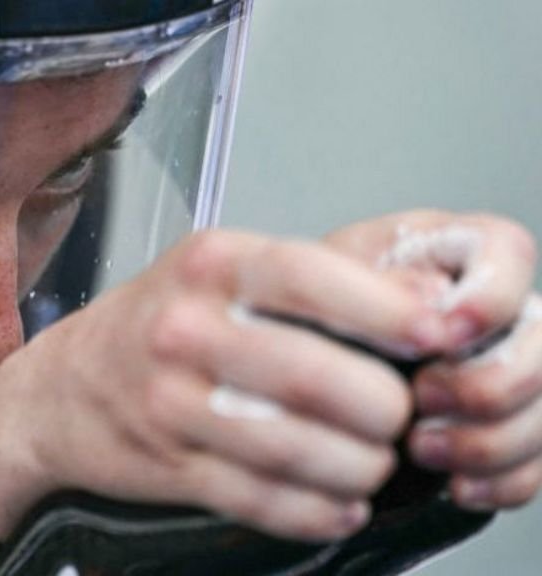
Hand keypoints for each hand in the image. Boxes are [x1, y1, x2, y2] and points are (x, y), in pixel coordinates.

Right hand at [0, 226, 465, 542]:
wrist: (61, 388)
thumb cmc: (153, 322)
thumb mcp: (217, 271)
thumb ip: (308, 281)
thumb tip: (422, 308)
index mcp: (209, 264)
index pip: (313, 277)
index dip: (388, 311)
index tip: (436, 336)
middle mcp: (185, 327)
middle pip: (316, 376)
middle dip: (384, 408)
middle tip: (400, 416)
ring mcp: (171, 401)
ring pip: (295, 447)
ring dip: (357, 467)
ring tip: (372, 464)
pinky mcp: (169, 464)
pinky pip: (261, 499)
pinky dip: (315, 511)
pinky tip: (337, 503)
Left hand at [326, 210, 540, 510]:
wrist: (293, 369)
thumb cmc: (308, 316)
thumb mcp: (320, 285)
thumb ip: (377, 285)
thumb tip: (434, 298)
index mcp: (448, 253)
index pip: (508, 253)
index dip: (492, 298)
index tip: (447, 336)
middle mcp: (493, 310)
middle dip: (488, 385)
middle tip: (422, 399)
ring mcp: (508, 370)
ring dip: (488, 441)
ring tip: (419, 447)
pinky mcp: (507, 429)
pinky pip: (536, 465)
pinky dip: (500, 481)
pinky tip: (453, 483)